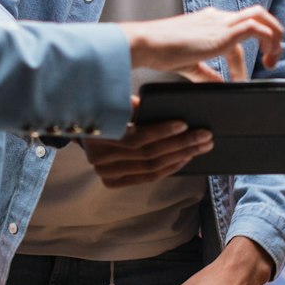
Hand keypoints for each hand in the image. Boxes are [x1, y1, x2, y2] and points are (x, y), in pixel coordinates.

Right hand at [82, 96, 211, 186]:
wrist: (80, 128)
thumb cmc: (104, 110)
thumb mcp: (113, 102)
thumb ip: (130, 106)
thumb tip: (152, 106)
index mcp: (98, 135)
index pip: (135, 137)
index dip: (161, 131)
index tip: (183, 123)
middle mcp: (99, 158)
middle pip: (148, 154)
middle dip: (181, 144)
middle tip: (205, 135)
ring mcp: (105, 173)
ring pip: (151, 167)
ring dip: (181, 156)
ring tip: (202, 145)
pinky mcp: (112, 182)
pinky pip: (148, 177)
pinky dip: (169, 168)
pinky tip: (186, 158)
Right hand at [120, 6, 282, 81]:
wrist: (146, 43)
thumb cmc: (159, 52)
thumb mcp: (189, 65)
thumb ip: (205, 74)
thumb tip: (219, 85)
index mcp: (208, 22)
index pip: (237, 33)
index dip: (242, 60)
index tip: (240, 79)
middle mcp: (217, 17)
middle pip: (256, 16)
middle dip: (270, 35)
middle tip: (270, 62)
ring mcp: (221, 21)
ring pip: (261, 16)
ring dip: (273, 37)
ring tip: (271, 61)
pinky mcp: (223, 31)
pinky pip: (257, 28)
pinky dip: (266, 42)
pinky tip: (262, 63)